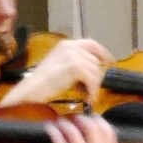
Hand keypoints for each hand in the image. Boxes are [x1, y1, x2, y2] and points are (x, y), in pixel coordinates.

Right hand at [0, 35, 114, 107]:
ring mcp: (72, 55)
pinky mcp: (75, 66)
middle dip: (96, 76)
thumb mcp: (61, 67)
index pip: (91, 44)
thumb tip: (94, 70)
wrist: (33, 89)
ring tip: (86, 95)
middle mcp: (70, 46)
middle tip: (91, 89)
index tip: (110, 61)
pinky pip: (92, 79)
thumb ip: (75, 63)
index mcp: (66, 45)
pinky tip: (87, 98)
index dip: (103, 52)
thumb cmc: (43, 83)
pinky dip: (92, 90)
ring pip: (95, 71)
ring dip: (93, 86)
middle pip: (95, 60)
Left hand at [36, 115, 119, 142]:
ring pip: (73, 129)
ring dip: (65, 123)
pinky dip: (52, 129)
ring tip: (61, 123)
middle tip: (76, 119)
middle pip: (93, 126)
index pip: (109, 131)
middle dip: (83, 119)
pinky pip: (58, 135)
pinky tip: (51, 128)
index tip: (93, 119)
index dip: (99, 121)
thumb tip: (94, 124)